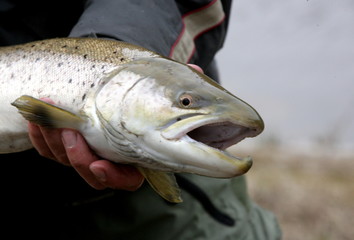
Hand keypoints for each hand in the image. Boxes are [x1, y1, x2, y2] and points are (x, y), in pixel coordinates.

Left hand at [28, 64, 202, 190]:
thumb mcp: (161, 86)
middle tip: (71, 134)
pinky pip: (49, 148)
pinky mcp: (67, 142)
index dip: (112, 176)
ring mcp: (89, 150)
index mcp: (136, 155)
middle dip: (78, 158)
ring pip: (68, 161)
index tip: (99, 165)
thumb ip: (179, 84)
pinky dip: (42, 136)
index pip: (127, 179)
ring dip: (57, 143)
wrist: (117, 84)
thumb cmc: (143, 90)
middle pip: (92, 174)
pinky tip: (40, 118)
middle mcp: (112, 158)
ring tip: (54, 119)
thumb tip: (197, 71)